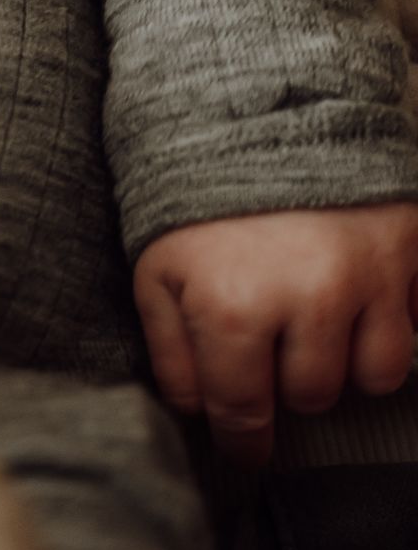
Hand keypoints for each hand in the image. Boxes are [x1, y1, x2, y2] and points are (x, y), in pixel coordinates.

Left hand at [134, 203, 417, 463]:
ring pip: (374, 375)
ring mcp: (367, 277)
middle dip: (288, 380)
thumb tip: (195, 411)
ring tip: (315, 324)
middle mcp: (308, 301)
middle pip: (312, 395)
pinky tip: (359, 302)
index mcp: (234, 307)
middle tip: (272, 344)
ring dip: (345, 361)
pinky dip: (390, 326)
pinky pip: (414, 328)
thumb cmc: (198, 191)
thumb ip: (169, 347)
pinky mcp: (408, 252)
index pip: (244, 415)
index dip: (244, 442)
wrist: (260, 102)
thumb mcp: (157, 265)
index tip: (246, 448)